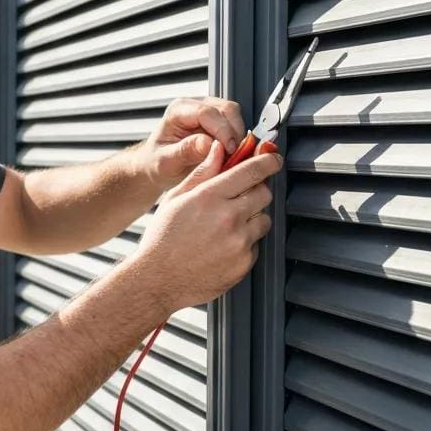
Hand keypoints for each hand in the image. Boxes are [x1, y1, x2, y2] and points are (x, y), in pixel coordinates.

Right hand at [131, 140, 280, 314]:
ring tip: (226, 226)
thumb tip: (219, 150)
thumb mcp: (176, 198)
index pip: (252, 171)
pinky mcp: (244, 263)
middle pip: (264, 193)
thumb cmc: (163, 239)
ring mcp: (239, 243)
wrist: (157, 280)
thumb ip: (202, 172)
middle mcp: (228, 218)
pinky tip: (222, 245)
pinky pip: (256, 244)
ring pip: (264, 219)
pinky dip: (245, 242)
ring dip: (252, 218)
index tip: (272, 159)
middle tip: (239, 197)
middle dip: (256, 190)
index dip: (268, 161)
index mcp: (210, 197)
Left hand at [137, 98, 246, 191]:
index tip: (229, 150)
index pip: (207, 113)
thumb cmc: (157, 163)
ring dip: (238, 136)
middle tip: (233, 157)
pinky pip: (236, 123)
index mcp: (178, 110)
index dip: (222, 131)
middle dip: (234, 133)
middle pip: (226, 109)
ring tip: (230, 157)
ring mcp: (208, 110)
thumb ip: (185, 151)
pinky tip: (230, 155)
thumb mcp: (166, 162)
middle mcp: (194, 105)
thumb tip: (208, 143)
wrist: (157, 166)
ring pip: (234, 114)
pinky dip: (238, 139)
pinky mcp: (219, 119)